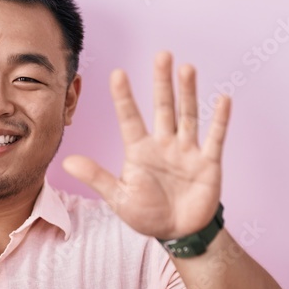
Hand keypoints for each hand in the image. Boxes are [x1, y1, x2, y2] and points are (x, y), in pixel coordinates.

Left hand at [62, 51, 229, 238]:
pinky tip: (222, 99)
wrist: (178, 233)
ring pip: (188, 116)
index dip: (124, 97)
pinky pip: (215, 138)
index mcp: (139, 150)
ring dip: (188, 93)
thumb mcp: (118, 197)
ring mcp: (187, 151)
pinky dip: (219, 120)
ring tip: (186, 68)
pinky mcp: (208, 163)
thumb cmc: (147, 214)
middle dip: (162, 83)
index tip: (117, 73)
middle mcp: (164, 144)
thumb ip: (96, 177)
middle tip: (161, 55)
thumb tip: (67, 161)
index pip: (130, 118)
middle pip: (163, 108)